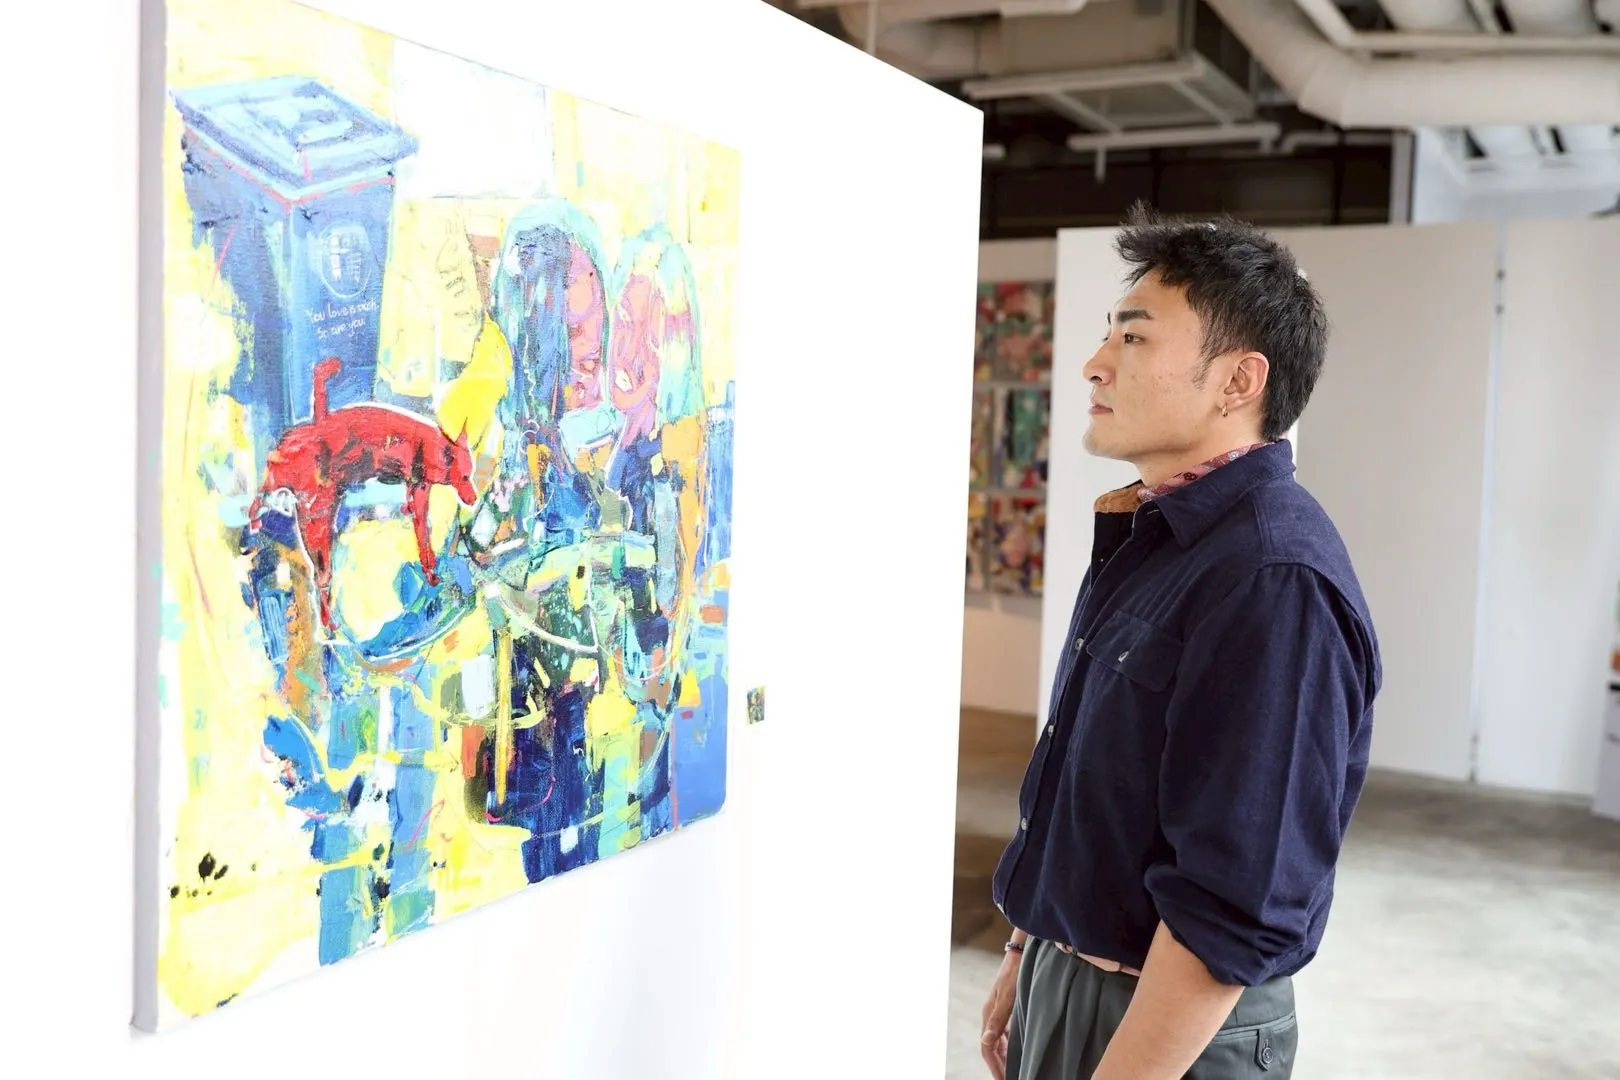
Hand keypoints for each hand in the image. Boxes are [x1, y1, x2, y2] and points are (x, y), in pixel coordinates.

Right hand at [979, 949, 1020, 1079]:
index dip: (994, 1066)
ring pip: (998, 1040)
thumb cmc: (1016, 972)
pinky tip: (1019, 1049)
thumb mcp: (1009, 997)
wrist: (1023, 950)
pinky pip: (1006, 1031)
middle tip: (1007, 1078)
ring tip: (1013, 1069)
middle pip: (991, 1046)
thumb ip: (998, 1019)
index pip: (987, 1047)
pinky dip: (1010, 1044)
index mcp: (989, 1014)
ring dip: (1004, 1056)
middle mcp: (992, 1013)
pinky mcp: (1008, 1005)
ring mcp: (999, 1009)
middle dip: (998, 1065)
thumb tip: (986, 1042)